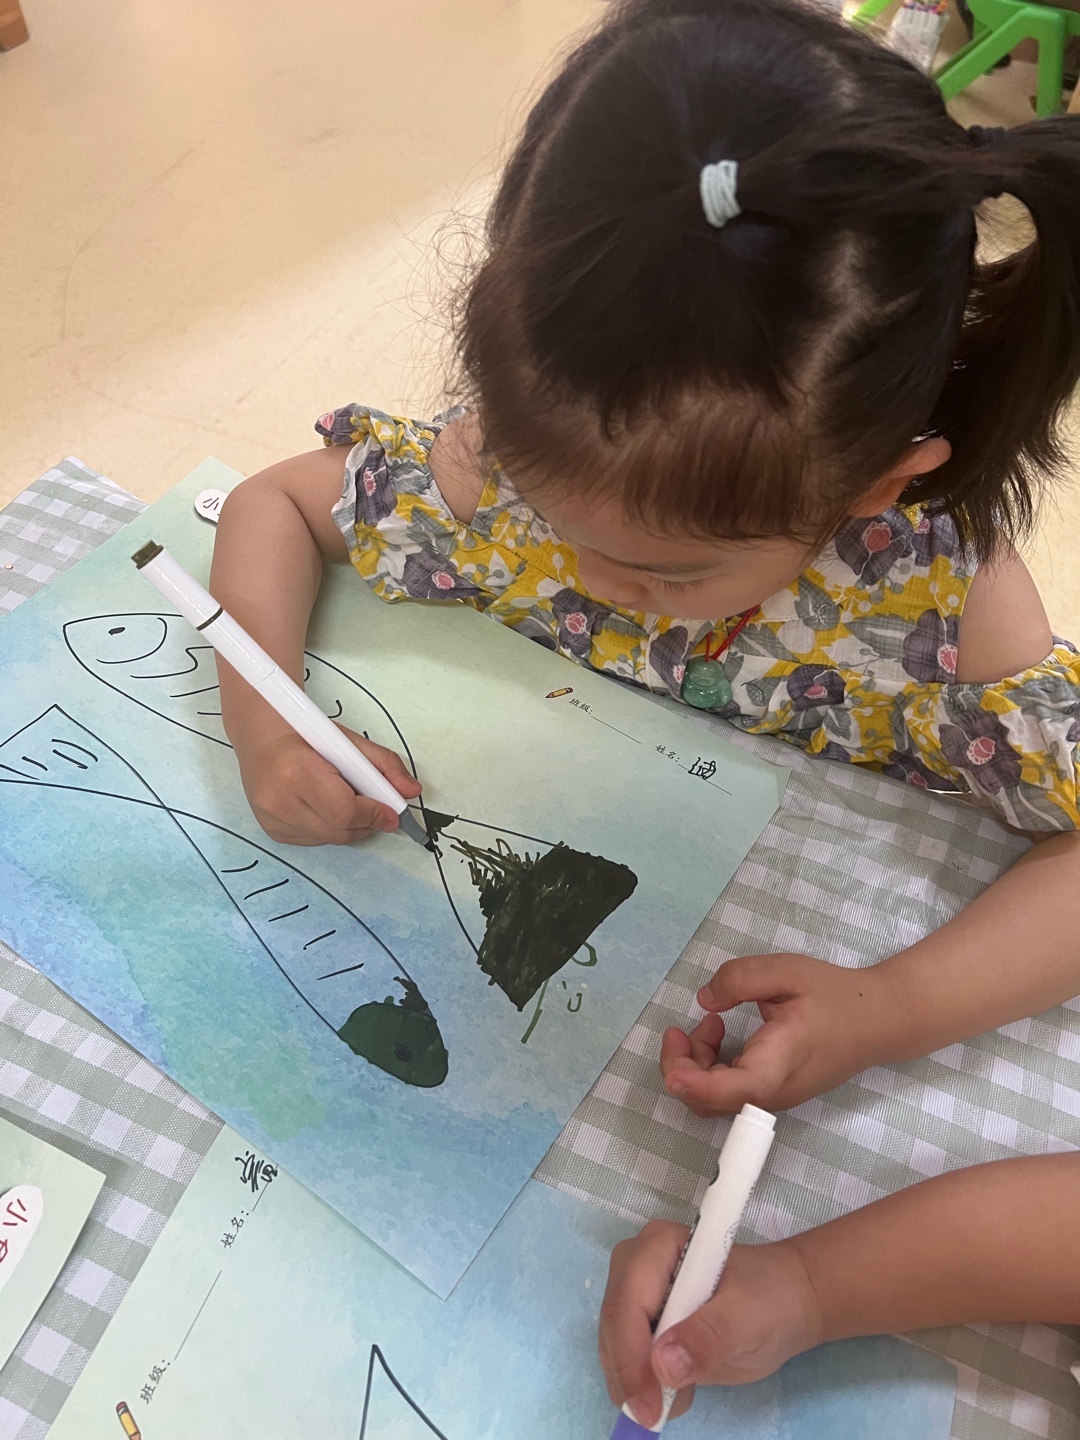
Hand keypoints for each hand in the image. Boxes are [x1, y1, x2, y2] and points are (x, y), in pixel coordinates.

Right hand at [232, 718, 421, 845]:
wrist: (261, 736)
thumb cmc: (306, 734)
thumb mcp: (348, 741)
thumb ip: (385, 765)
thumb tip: (412, 791)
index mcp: (297, 773)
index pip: (345, 810)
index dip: (374, 814)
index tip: (392, 812)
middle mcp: (279, 801)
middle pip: (340, 831)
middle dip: (366, 823)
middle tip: (378, 809)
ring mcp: (272, 820)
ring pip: (330, 839)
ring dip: (349, 826)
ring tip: (346, 799)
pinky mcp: (272, 831)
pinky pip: (315, 840)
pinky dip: (330, 828)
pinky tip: (325, 805)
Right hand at [599, 1220, 822, 1426]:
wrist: (784, 1303)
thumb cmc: (769, 1298)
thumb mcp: (747, 1318)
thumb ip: (708, 1337)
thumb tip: (662, 1365)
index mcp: (660, 1245)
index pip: (627, 1302)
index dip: (631, 1356)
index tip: (649, 1406)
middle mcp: (638, 1265)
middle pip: (614, 1325)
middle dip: (629, 1374)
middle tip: (656, 1415)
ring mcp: (637, 1294)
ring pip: (614, 1347)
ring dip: (635, 1384)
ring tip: (682, 1399)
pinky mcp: (641, 1323)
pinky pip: (626, 1360)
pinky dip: (642, 1386)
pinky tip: (675, 1394)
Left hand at [660, 953, 900, 1115]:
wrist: (878, 1021)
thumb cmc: (835, 996)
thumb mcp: (787, 972)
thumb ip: (741, 979)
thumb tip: (704, 1001)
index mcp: (778, 1063)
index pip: (733, 1091)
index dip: (694, 1085)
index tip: (672, 1069)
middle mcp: (772, 1093)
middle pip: (710, 1102)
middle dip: (681, 1067)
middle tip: (679, 1029)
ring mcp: (772, 1099)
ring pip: (715, 1100)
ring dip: (696, 1065)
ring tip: (710, 1024)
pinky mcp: (771, 1094)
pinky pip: (729, 1092)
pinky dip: (711, 1068)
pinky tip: (721, 1035)